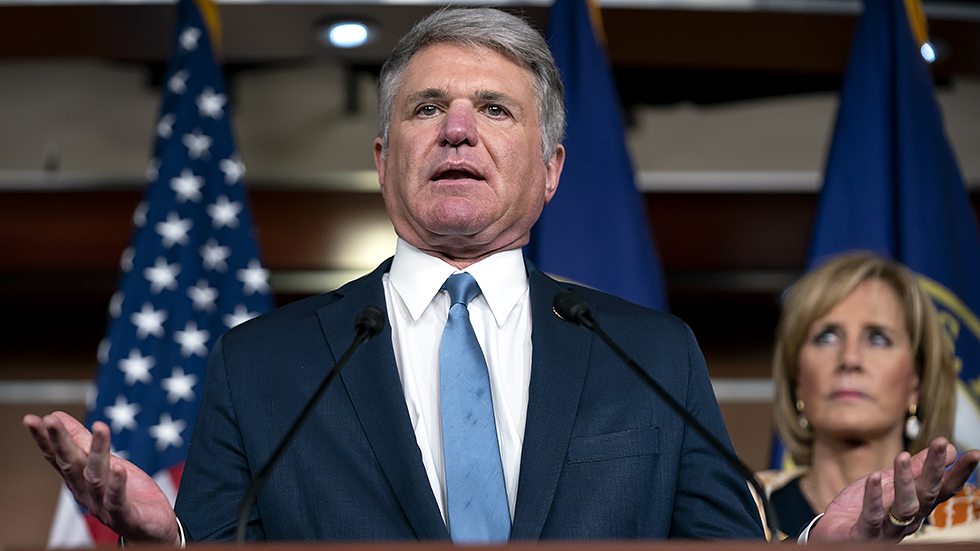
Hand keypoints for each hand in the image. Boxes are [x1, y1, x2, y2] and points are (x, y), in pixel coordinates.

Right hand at [24, 411, 181, 544]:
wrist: (152, 528)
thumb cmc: (127, 493)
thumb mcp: (105, 462)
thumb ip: (82, 442)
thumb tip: (59, 416)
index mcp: (79, 480)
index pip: (58, 457)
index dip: (45, 439)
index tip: (32, 419)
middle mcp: (86, 493)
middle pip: (71, 465)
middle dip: (61, 442)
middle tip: (51, 420)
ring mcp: (103, 506)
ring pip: (96, 477)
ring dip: (97, 452)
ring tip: (100, 427)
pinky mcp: (124, 516)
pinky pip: (118, 500)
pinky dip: (118, 484)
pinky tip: (119, 468)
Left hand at [811, 437, 979, 540]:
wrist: (833, 533)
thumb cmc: (865, 508)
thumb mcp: (892, 483)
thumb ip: (917, 469)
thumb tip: (949, 448)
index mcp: (917, 505)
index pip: (942, 488)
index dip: (959, 473)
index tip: (974, 453)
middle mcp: (908, 518)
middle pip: (926, 493)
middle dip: (935, 469)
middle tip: (942, 443)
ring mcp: (888, 527)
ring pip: (904, 506)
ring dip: (904, 481)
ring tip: (901, 455)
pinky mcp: (865, 533)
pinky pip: (872, 515)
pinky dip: (874, 496)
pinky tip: (874, 477)